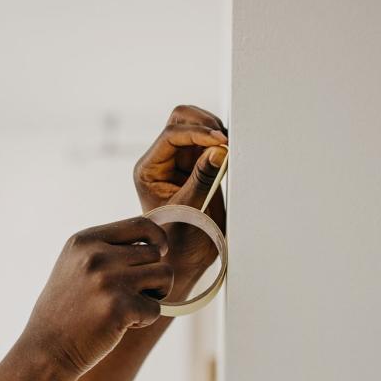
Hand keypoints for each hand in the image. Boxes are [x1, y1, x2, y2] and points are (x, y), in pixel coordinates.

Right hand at [22, 217, 174, 376]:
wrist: (46, 349)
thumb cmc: (65, 311)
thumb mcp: (75, 266)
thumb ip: (108, 249)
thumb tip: (158, 240)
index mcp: (85, 240)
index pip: (142, 225)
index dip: (158, 239)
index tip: (159, 252)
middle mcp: (96, 256)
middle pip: (156, 253)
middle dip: (152, 275)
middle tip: (132, 294)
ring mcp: (107, 281)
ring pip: (164, 276)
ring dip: (155, 295)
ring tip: (131, 307)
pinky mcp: (119, 308)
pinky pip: (156, 308)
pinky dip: (144, 320)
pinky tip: (120, 325)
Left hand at [133, 105, 227, 278]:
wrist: (184, 261)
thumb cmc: (179, 243)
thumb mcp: (190, 211)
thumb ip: (202, 179)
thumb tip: (219, 150)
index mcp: (149, 170)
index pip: (172, 135)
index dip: (198, 133)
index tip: (221, 142)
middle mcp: (161, 161)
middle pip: (180, 119)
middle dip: (205, 124)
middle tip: (226, 141)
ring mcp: (179, 161)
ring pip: (196, 125)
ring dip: (214, 131)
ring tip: (231, 148)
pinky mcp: (198, 166)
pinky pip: (210, 142)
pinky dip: (221, 143)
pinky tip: (231, 154)